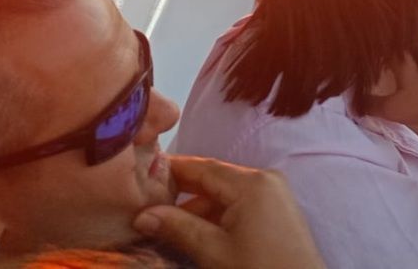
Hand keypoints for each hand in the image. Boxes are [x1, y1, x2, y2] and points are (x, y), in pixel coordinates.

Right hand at [134, 156, 325, 268]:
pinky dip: (213, 219)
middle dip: (178, 195)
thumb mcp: (213, 251)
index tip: (142, 171)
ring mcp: (272, 195)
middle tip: (143, 206)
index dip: (171, 168)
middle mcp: (264, 180)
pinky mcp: (275, 212)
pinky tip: (189, 235)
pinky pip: (237, 207)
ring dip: (193, 211)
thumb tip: (142, 215)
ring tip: (159, 227)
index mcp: (251, 183)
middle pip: (212, 181)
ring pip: (223, 197)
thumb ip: (178, 228)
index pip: (202, 167)